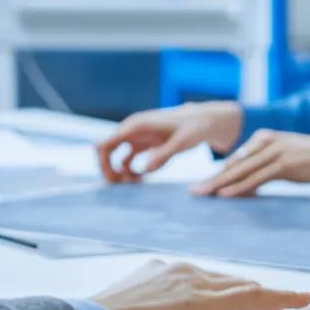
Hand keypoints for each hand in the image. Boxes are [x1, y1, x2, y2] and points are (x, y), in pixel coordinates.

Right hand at [89, 259, 309, 309]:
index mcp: (164, 272)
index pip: (208, 287)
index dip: (229, 307)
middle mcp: (184, 272)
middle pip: (232, 287)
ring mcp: (196, 283)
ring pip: (245, 292)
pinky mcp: (209, 300)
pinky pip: (254, 296)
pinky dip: (280, 298)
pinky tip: (300, 301)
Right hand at [96, 102, 243, 182]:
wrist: (206, 121)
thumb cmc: (195, 127)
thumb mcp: (182, 142)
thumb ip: (164, 155)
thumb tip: (144, 170)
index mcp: (136, 126)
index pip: (104, 144)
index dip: (103, 164)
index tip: (114, 182)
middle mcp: (132, 130)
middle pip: (106, 151)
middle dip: (110, 171)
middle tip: (124, 188)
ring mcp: (138, 137)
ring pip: (116, 157)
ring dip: (121, 173)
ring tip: (136, 185)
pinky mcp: (145, 144)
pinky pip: (129, 159)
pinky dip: (131, 171)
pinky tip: (143, 179)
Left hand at [190, 130, 309, 196]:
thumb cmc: (306, 160)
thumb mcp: (280, 160)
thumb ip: (261, 169)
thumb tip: (243, 187)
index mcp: (262, 138)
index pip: (235, 160)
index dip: (217, 174)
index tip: (202, 186)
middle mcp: (265, 142)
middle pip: (234, 164)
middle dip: (213, 179)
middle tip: (195, 192)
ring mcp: (274, 151)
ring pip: (242, 170)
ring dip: (221, 184)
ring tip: (206, 194)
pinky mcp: (283, 163)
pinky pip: (257, 177)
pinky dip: (240, 187)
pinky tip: (227, 194)